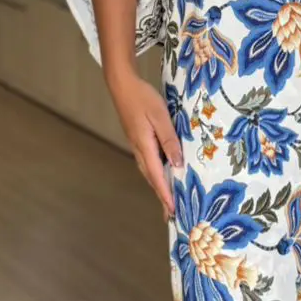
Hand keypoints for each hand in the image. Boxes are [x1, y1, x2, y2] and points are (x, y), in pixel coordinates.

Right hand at [107, 69, 182, 215]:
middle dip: (162, 196)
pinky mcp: (138, 140)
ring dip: (159, 187)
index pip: (157, 176)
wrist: (122, 86)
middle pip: (152, 179)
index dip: (165, 194)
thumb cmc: (143, 98)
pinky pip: (149, 162)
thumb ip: (169, 140)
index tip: (172, 210)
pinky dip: (157, 174)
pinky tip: (164, 174)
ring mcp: (137, 146)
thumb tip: (178, 163)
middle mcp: (139, 150)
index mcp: (145, 146)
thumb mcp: (160, 117)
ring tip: (168, 200)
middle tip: (171, 214)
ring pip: (150, 172)